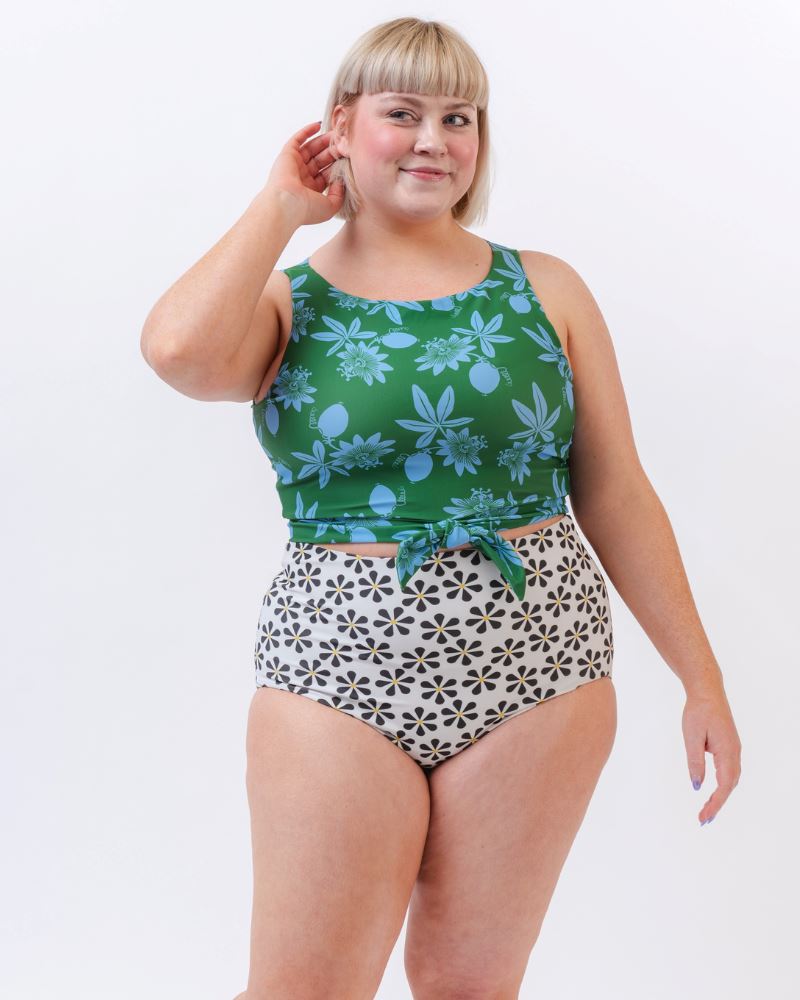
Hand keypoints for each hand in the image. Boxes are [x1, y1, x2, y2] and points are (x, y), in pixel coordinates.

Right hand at [263, 119, 345, 226]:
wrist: (286, 204)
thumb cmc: (307, 209)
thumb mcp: (330, 206)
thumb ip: (339, 194)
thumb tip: (342, 180)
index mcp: (311, 190)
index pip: (327, 173)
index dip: (338, 165)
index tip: (350, 157)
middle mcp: (302, 178)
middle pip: (321, 159)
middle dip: (333, 150)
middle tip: (345, 142)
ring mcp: (294, 166)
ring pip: (311, 149)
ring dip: (324, 140)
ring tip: (337, 132)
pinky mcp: (286, 155)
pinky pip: (297, 140)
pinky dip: (306, 131)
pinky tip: (319, 125)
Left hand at [682, 681, 741, 825]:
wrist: (707, 691)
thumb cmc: (698, 711)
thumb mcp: (692, 737)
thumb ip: (695, 762)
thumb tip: (696, 786)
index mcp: (728, 752)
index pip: (724, 785)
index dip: (715, 804)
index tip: (703, 817)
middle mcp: (735, 753)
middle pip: (729, 786)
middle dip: (717, 804)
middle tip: (702, 820)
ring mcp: (734, 750)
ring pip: (730, 780)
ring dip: (720, 796)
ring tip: (706, 811)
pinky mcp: (729, 747)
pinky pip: (728, 772)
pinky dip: (722, 785)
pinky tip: (713, 793)